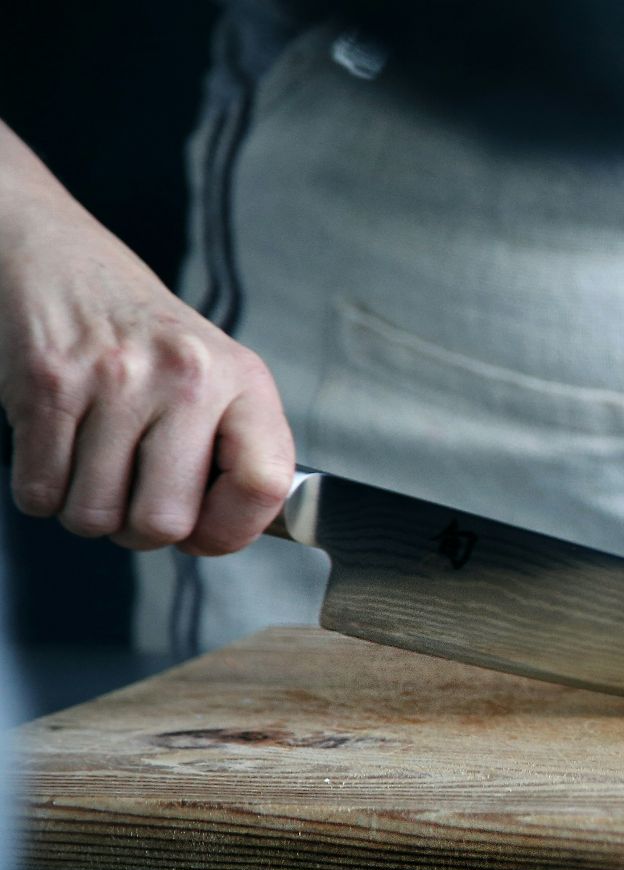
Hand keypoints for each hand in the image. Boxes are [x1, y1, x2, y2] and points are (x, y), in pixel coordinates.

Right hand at [0, 201, 293, 554]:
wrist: (62, 261)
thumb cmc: (145, 336)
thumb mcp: (218, 375)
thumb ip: (234, 449)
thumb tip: (221, 534)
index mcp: (242, 380)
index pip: (264, 484)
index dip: (232, 529)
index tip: (206, 530)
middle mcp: (186, 377)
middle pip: (164, 522)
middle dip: (141, 531)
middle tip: (134, 499)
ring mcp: (115, 381)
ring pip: (94, 517)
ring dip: (87, 511)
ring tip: (96, 467)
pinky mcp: (46, 385)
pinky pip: (40, 493)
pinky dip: (43, 491)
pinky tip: (59, 451)